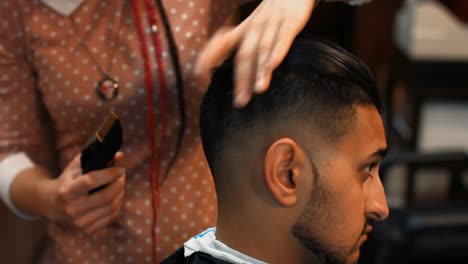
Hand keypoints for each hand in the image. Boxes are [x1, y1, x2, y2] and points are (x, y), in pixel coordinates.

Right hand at [44, 152, 125, 233]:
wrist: (51, 203)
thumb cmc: (68, 180)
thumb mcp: (77, 166)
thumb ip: (97, 158)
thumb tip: (120, 156)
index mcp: (66, 191)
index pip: (91, 181)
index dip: (109, 174)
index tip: (120, 169)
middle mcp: (72, 208)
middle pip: (106, 197)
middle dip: (119, 184)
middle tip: (122, 176)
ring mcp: (79, 221)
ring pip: (112, 207)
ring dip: (120, 193)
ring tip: (119, 184)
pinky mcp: (87, 229)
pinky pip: (111, 216)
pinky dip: (117, 204)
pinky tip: (116, 197)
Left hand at [195, 0, 315, 106]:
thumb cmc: (271, 12)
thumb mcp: (252, 25)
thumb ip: (241, 45)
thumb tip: (230, 69)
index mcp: (243, 29)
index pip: (221, 43)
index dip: (209, 56)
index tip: (198, 75)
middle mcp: (254, 27)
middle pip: (244, 55)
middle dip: (242, 79)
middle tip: (240, 103)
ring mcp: (272, 24)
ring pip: (263, 49)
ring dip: (260, 70)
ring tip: (258, 91)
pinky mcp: (290, 21)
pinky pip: (282, 39)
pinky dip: (277, 52)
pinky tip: (273, 66)